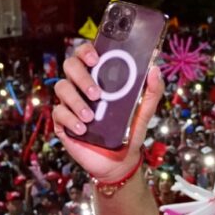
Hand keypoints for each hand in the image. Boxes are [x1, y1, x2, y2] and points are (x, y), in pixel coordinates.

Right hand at [50, 38, 165, 183]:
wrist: (119, 163)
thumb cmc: (130, 133)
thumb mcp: (144, 113)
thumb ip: (152, 92)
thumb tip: (155, 70)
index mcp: (99, 78)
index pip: (86, 54)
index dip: (86, 50)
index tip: (96, 59)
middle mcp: (81, 86)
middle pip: (69, 65)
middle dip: (81, 76)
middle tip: (96, 93)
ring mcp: (70, 103)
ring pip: (61, 87)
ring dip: (75, 100)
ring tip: (90, 117)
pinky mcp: (62, 121)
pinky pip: (58, 113)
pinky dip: (70, 120)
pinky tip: (83, 130)